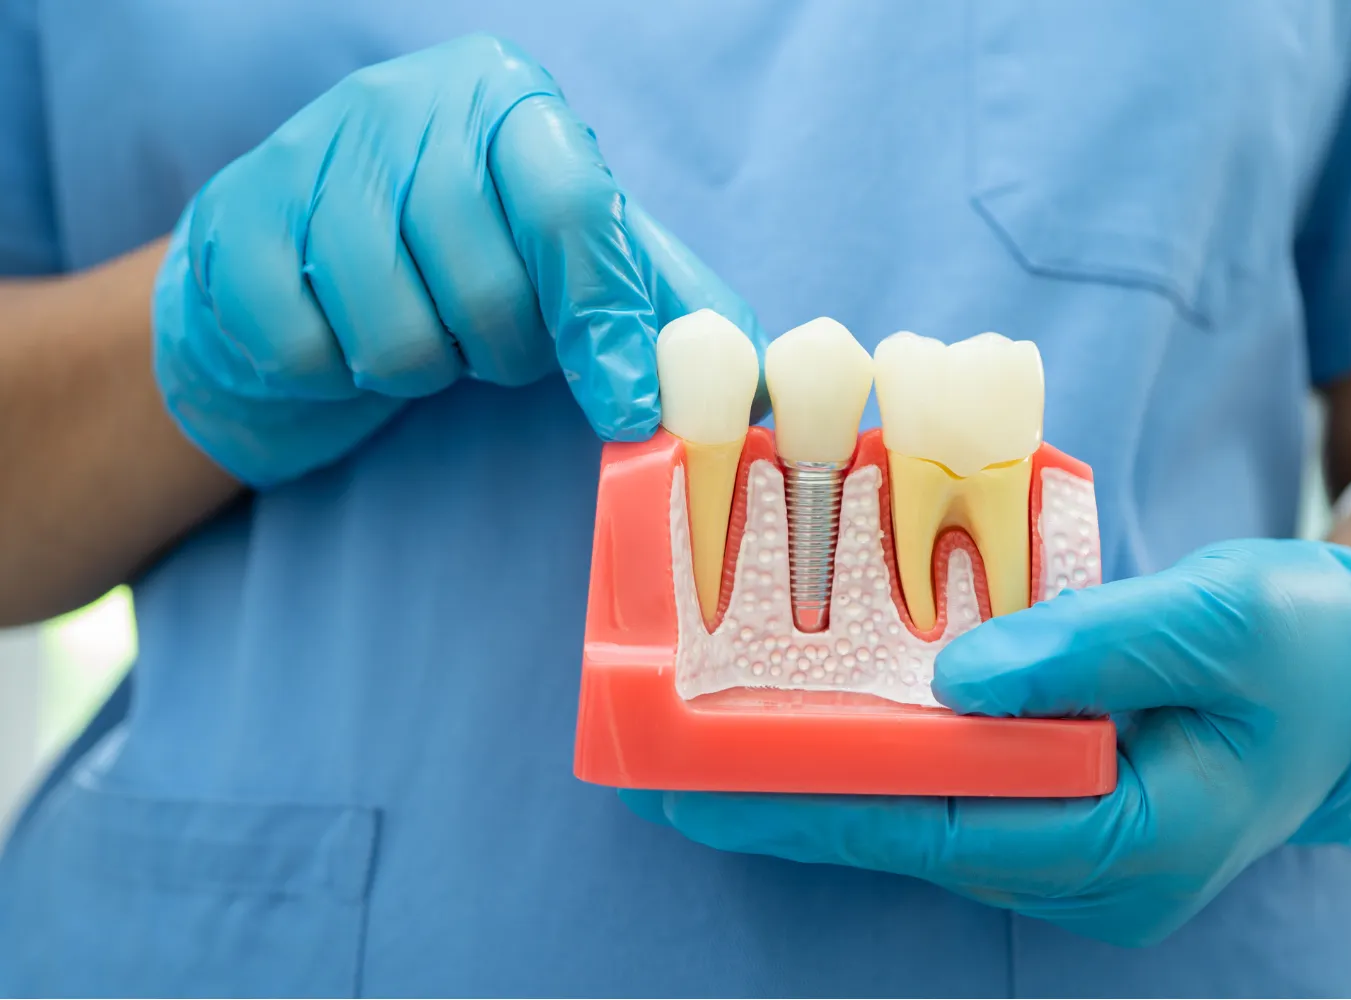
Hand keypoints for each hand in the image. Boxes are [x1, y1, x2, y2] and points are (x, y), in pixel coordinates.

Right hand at [152, 35, 765, 487]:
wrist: (303, 270)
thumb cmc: (465, 263)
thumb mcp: (578, 269)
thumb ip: (664, 310)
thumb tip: (755, 384)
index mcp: (510, 101)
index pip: (573, 209)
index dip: (605, 323)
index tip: (626, 411)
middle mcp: (406, 104)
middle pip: (486, 285)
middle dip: (500, 350)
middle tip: (486, 336)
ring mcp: (306, 156)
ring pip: (392, 332)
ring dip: (419, 366)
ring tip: (416, 330)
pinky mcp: (226, 224)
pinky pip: (304, 351)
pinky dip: (333, 373)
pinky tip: (337, 334)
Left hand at [623, 539, 1350, 945]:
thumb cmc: (1308, 647)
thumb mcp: (1218, 621)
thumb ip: (1091, 645)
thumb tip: (958, 676)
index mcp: (1131, 841)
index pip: (938, 827)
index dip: (814, 805)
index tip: (707, 786)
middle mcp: (1091, 870)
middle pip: (912, 832)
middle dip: (794, 801)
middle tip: (674, 770)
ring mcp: (1079, 853)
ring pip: (927, 817)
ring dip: (830, 779)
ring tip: (719, 748)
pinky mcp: (1070, 817)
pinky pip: (958, 792)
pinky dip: (888, 757)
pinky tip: (824, 725)